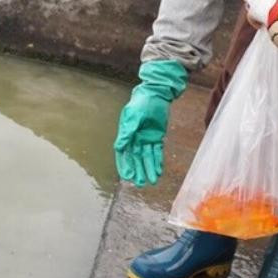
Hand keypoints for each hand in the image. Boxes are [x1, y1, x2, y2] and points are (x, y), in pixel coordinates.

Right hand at [113, 59, 186, 186]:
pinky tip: (159, 171)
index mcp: (126, 135)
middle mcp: (135, 139)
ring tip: (152, 181)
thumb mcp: (133, 116)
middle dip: (139, 171)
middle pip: (136, 159)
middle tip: (141, 183)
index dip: (125, 166)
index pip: (124, 154)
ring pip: (147, 157)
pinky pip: (157, 152)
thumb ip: (127, 132)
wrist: (156, 94)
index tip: (128, 177)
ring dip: (149, 169)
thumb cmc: (141, 103)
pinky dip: (158, 161)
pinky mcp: (157, 137)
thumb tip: (118, 147)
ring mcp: (147, 139)